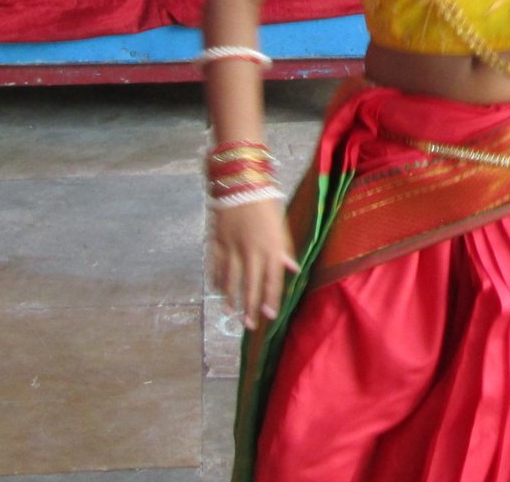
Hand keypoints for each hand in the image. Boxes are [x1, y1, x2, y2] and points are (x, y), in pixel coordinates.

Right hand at [209, 198, 298, 331]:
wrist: (241, 183)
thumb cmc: (266, 203)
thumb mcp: (281, 225)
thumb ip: (285, 248)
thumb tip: (292, 269)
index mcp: (272, 248)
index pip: (273, 281)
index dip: (271, 301)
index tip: (269, 318)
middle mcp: (253, 252)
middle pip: (251, 286)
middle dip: (250, 308)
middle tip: (249, 325)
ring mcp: (233, 249)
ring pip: (231, 281)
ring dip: (231, 299)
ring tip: (232, 312)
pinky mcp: (218, 242)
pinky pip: (216, 267)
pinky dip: (217, 280)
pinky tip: (218, 290)